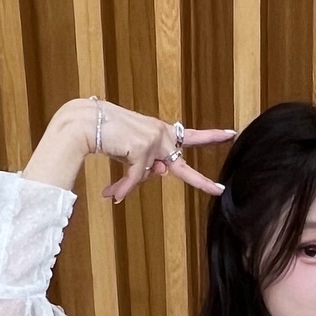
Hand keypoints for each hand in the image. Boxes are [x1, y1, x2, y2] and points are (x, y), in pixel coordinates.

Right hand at [85, 98, 234, 202]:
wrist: (86, 122)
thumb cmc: (107, 134)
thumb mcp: (132, 151)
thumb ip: (149, 164)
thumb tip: (160, 174)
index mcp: (161, 131)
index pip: (189, 136)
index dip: (210, 136)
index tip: (229, 134)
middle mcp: (161, 134)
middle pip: (183, 167)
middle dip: (201, 182)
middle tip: (219, 191)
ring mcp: (155, 140)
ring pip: (148, 175)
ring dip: (129, 184)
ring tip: (112, 191)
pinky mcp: (144, 147)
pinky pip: (136, 178)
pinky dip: (123, 187)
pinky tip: (111, 193)